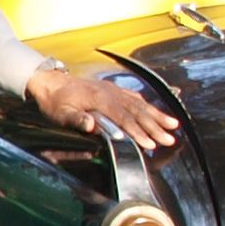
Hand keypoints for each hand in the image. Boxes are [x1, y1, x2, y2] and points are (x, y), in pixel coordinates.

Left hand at [27, 63, 180, 151]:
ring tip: (174, 125)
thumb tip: (92, 125)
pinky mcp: (113, 90)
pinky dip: (148, 105)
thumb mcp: (61, 113)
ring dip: (157, 116)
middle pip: (137, 112)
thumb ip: (76, 119)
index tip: (150, 144)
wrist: (51, 82)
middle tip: (170, 139)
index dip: (138, 132)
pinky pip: (134, 97)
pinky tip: (157, 112)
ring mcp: (114, 90)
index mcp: (100, 99)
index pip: (124, 119)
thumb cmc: (55, 100)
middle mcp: (111, 93)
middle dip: (155, 127)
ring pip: (140, 104)